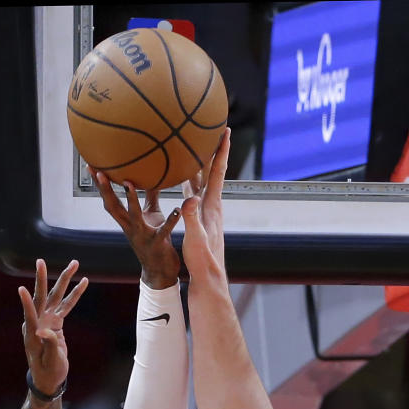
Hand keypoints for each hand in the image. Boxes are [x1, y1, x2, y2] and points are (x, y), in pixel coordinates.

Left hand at [18, 259, 87, 395]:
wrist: (49, 377)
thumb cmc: (48, 372)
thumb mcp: (50, 362)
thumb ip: (48, 345)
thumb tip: (44, 332)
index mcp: (33, 333)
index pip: (29, 314)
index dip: (27, 303)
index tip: (22, 289)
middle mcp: (38, 322)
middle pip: (42, 296)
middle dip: (42, 278)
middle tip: (41, 261)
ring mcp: (47, 320)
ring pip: (56, 296)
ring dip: (64, 280)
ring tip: (74, 264)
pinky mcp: (55, 322)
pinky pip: (66, 305)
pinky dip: (74, 294)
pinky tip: (83, 282)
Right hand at [94, 176, 181, 287]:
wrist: (160, 273)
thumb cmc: (157, 242)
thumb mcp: (152, 217)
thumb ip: (151, 197)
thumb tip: (151, 176)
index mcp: (127, 222)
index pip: (110, 200)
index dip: (100, 185)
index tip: (91, 167)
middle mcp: (131, 228)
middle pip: (114, 207)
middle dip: (105, 189)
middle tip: (98, 171)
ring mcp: (143, 236)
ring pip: (134, 216)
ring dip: (130, 200)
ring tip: (128, 182)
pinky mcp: (158, 244)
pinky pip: (164, 230)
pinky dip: (171, 220)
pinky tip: (177, 209)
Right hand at [180, 128, 229, 284]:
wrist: (208, 280)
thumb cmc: (203, 262)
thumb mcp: (195, 239)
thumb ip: (192, 218)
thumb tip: (189, 199)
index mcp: (211, 206)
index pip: (218, 172)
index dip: (221, 150)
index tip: (225, 130)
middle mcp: (211, 206)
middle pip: (212, 171)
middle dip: (212, 149)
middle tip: (210, 128)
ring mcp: (205, 212)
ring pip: (201, 181)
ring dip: (199, 162)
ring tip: (194, 145)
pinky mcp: (199, 219)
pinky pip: (194, 192)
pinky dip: (189, 180)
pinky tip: (183, 177)